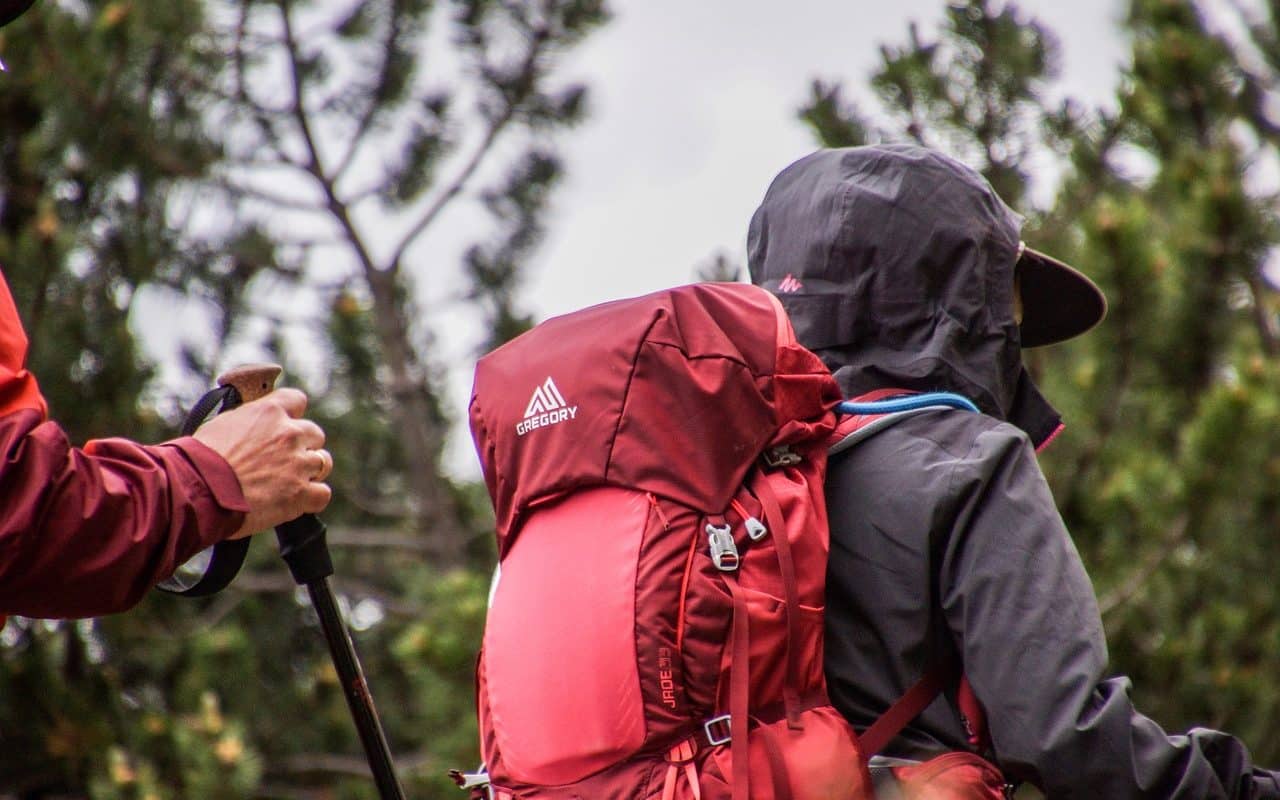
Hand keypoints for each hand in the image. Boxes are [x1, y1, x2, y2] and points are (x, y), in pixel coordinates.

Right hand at [192, 388, 332, 537]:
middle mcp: (289, 434)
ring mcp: (298, 464)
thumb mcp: (223, 424)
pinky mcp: (300, 493)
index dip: (292, 414)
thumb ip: (248, 420)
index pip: (297, 400)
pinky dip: (312, 498)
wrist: (197, 491)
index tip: (284, 425)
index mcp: (269, 412)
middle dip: (302, 446)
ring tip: (288, 482)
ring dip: (309, 471)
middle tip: (283, 460)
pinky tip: (297, 501)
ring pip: (323, 462)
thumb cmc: (199, 460)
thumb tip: (254, 424)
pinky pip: (323, 494)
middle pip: (314, 434)